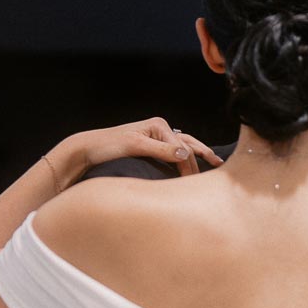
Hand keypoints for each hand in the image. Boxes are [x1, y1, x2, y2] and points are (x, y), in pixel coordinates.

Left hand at [57, 117, 223, 179]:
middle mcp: (160, 129)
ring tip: (215, 163)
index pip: (183, 147)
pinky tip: (192, 166)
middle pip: (188, 145)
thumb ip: (161, 150)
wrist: (87, 149)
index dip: (191, 165)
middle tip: (220, 169)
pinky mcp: (151, 148)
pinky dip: (186, 160)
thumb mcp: (135, 146)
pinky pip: (174, 154)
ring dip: (198, 157)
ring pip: (184, 148)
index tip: (195, 183)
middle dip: (202, 157)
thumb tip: (186, 154)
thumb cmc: (107, 146)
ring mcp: (156, 138)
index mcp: (159, 125)